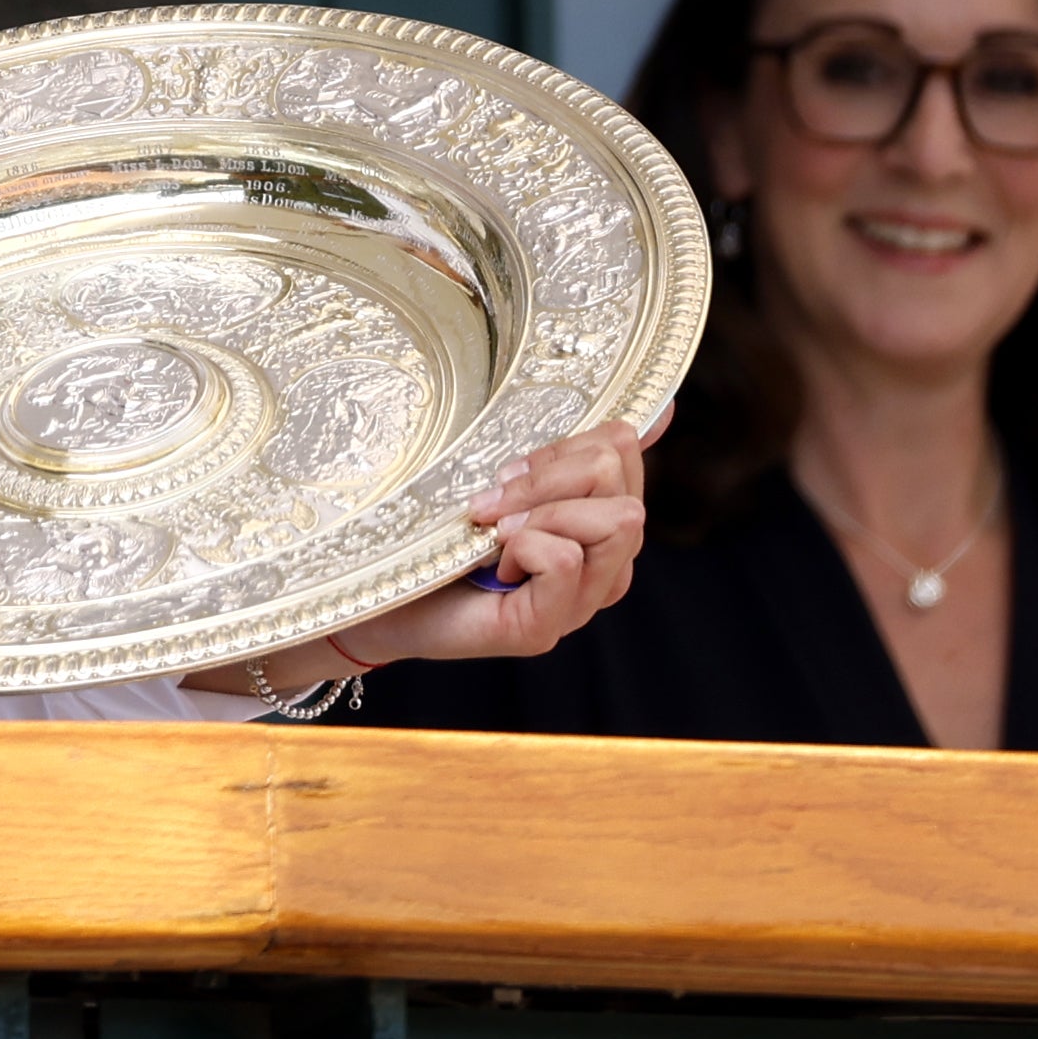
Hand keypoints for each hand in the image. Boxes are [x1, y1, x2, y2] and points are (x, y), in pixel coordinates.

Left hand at [223, 410, 658, 689]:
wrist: (374, 596)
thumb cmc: (434, 532)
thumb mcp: (501, 477)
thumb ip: (562, 450)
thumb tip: (663, 410)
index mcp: (595, 522)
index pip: (623, 451)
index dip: (566, 442)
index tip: (508, 465)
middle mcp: (602, 565)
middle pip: (622, 479)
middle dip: (551, 474)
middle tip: (492, 499)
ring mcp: (579, 602)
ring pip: (616, 520)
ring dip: (542, 510)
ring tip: (493, 530)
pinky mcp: (544, 628)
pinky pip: (566, 559)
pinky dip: (524, 546)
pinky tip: (492, 563)